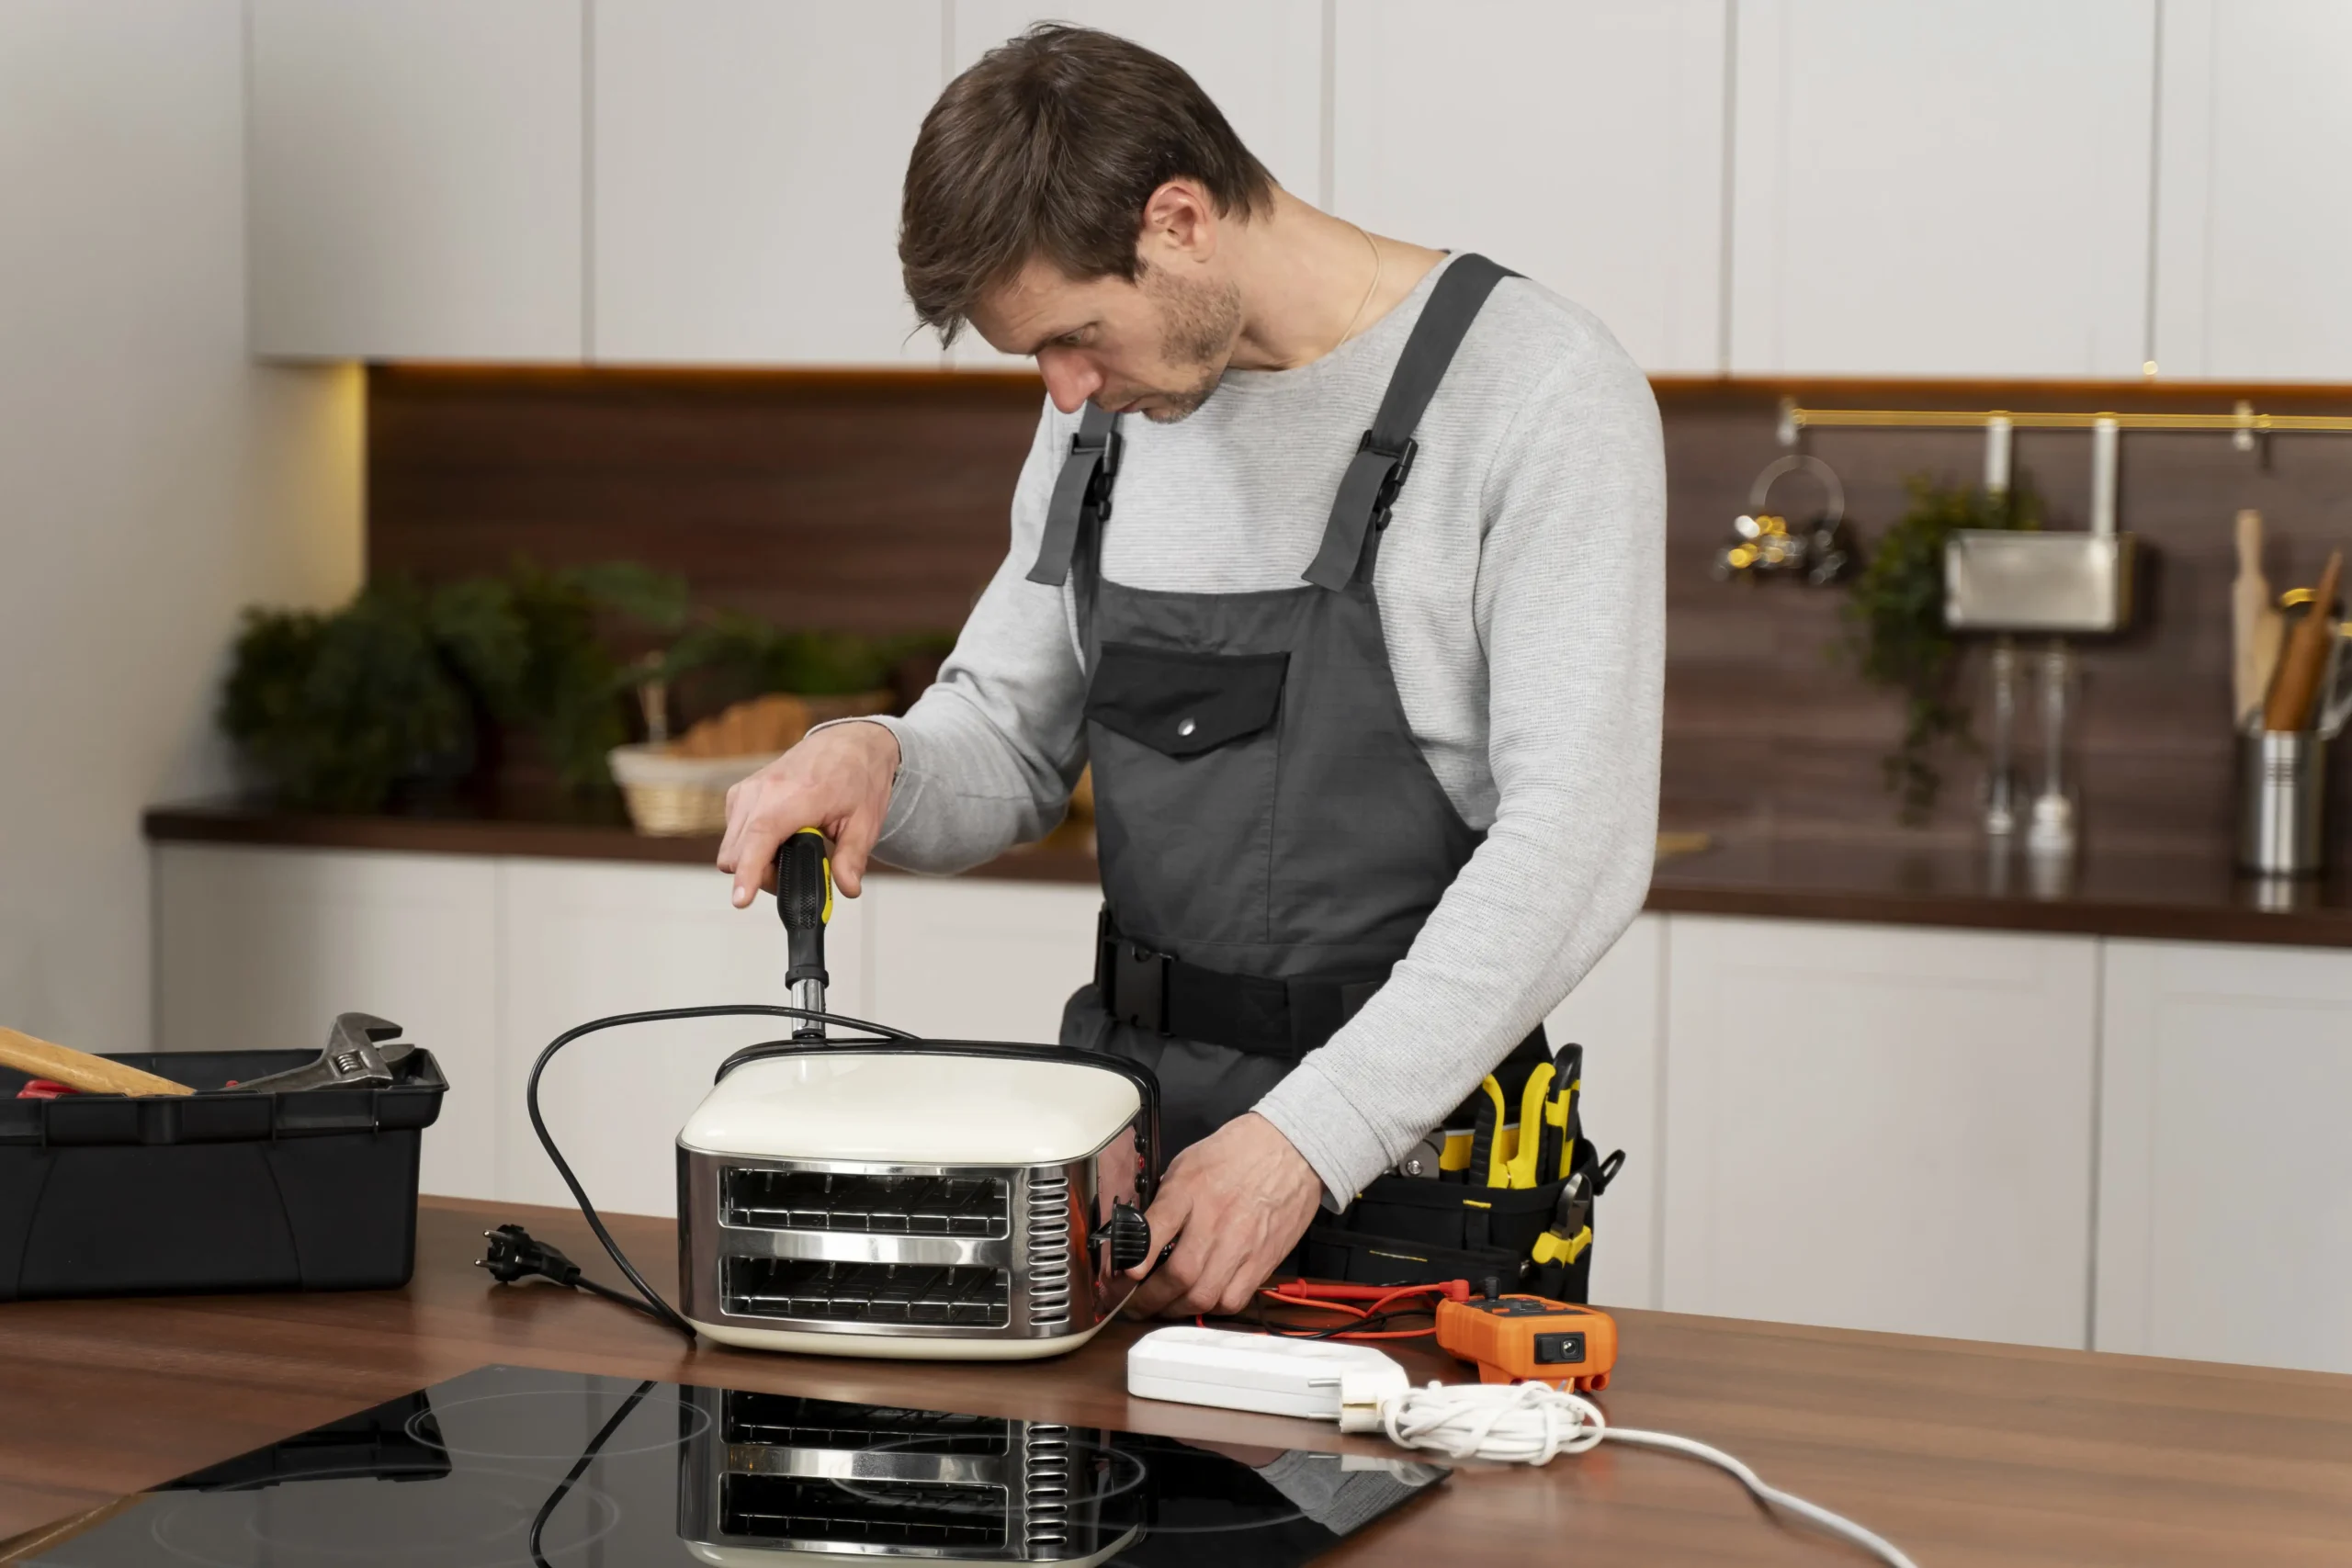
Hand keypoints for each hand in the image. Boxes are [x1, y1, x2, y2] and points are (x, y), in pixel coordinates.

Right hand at [717, 721, 899, 906]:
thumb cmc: (857, 778)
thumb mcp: (865, 822)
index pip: (761, 838)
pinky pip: (733, 834)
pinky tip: (778, 840)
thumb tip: (848, 889)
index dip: (748, 872)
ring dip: (753, 863)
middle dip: (760, 876)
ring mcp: (747, 790)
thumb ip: (852, 858)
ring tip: (790, 854)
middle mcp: (762, 791)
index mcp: (795, 796)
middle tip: (797, 873)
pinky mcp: (740, 793)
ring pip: (731, 848)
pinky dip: (749, 847)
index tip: (741, 900)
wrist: (847, 743)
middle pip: (738, 854)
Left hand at [1127, 1113, 1323, 1317]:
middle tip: (1134, 1304)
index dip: (1137, 1257)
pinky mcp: (1262, 1261)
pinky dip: (1211, 1308)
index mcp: (1190, 1189)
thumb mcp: (1188, 1163)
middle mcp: (1215, 1220)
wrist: (1291, 1150)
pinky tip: (1201, 1301)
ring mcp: (1241, 1244)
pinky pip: (1233, 1301)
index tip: (1124, 1274)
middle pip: (1179, 1275)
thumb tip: (1142, 1232)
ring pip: (1204, 1296)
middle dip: (1149, 1299)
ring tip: (1163, 1307)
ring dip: (1176, 1310)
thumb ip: (1165, 1199)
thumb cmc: (1237, 1154)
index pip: (1157, 1227)